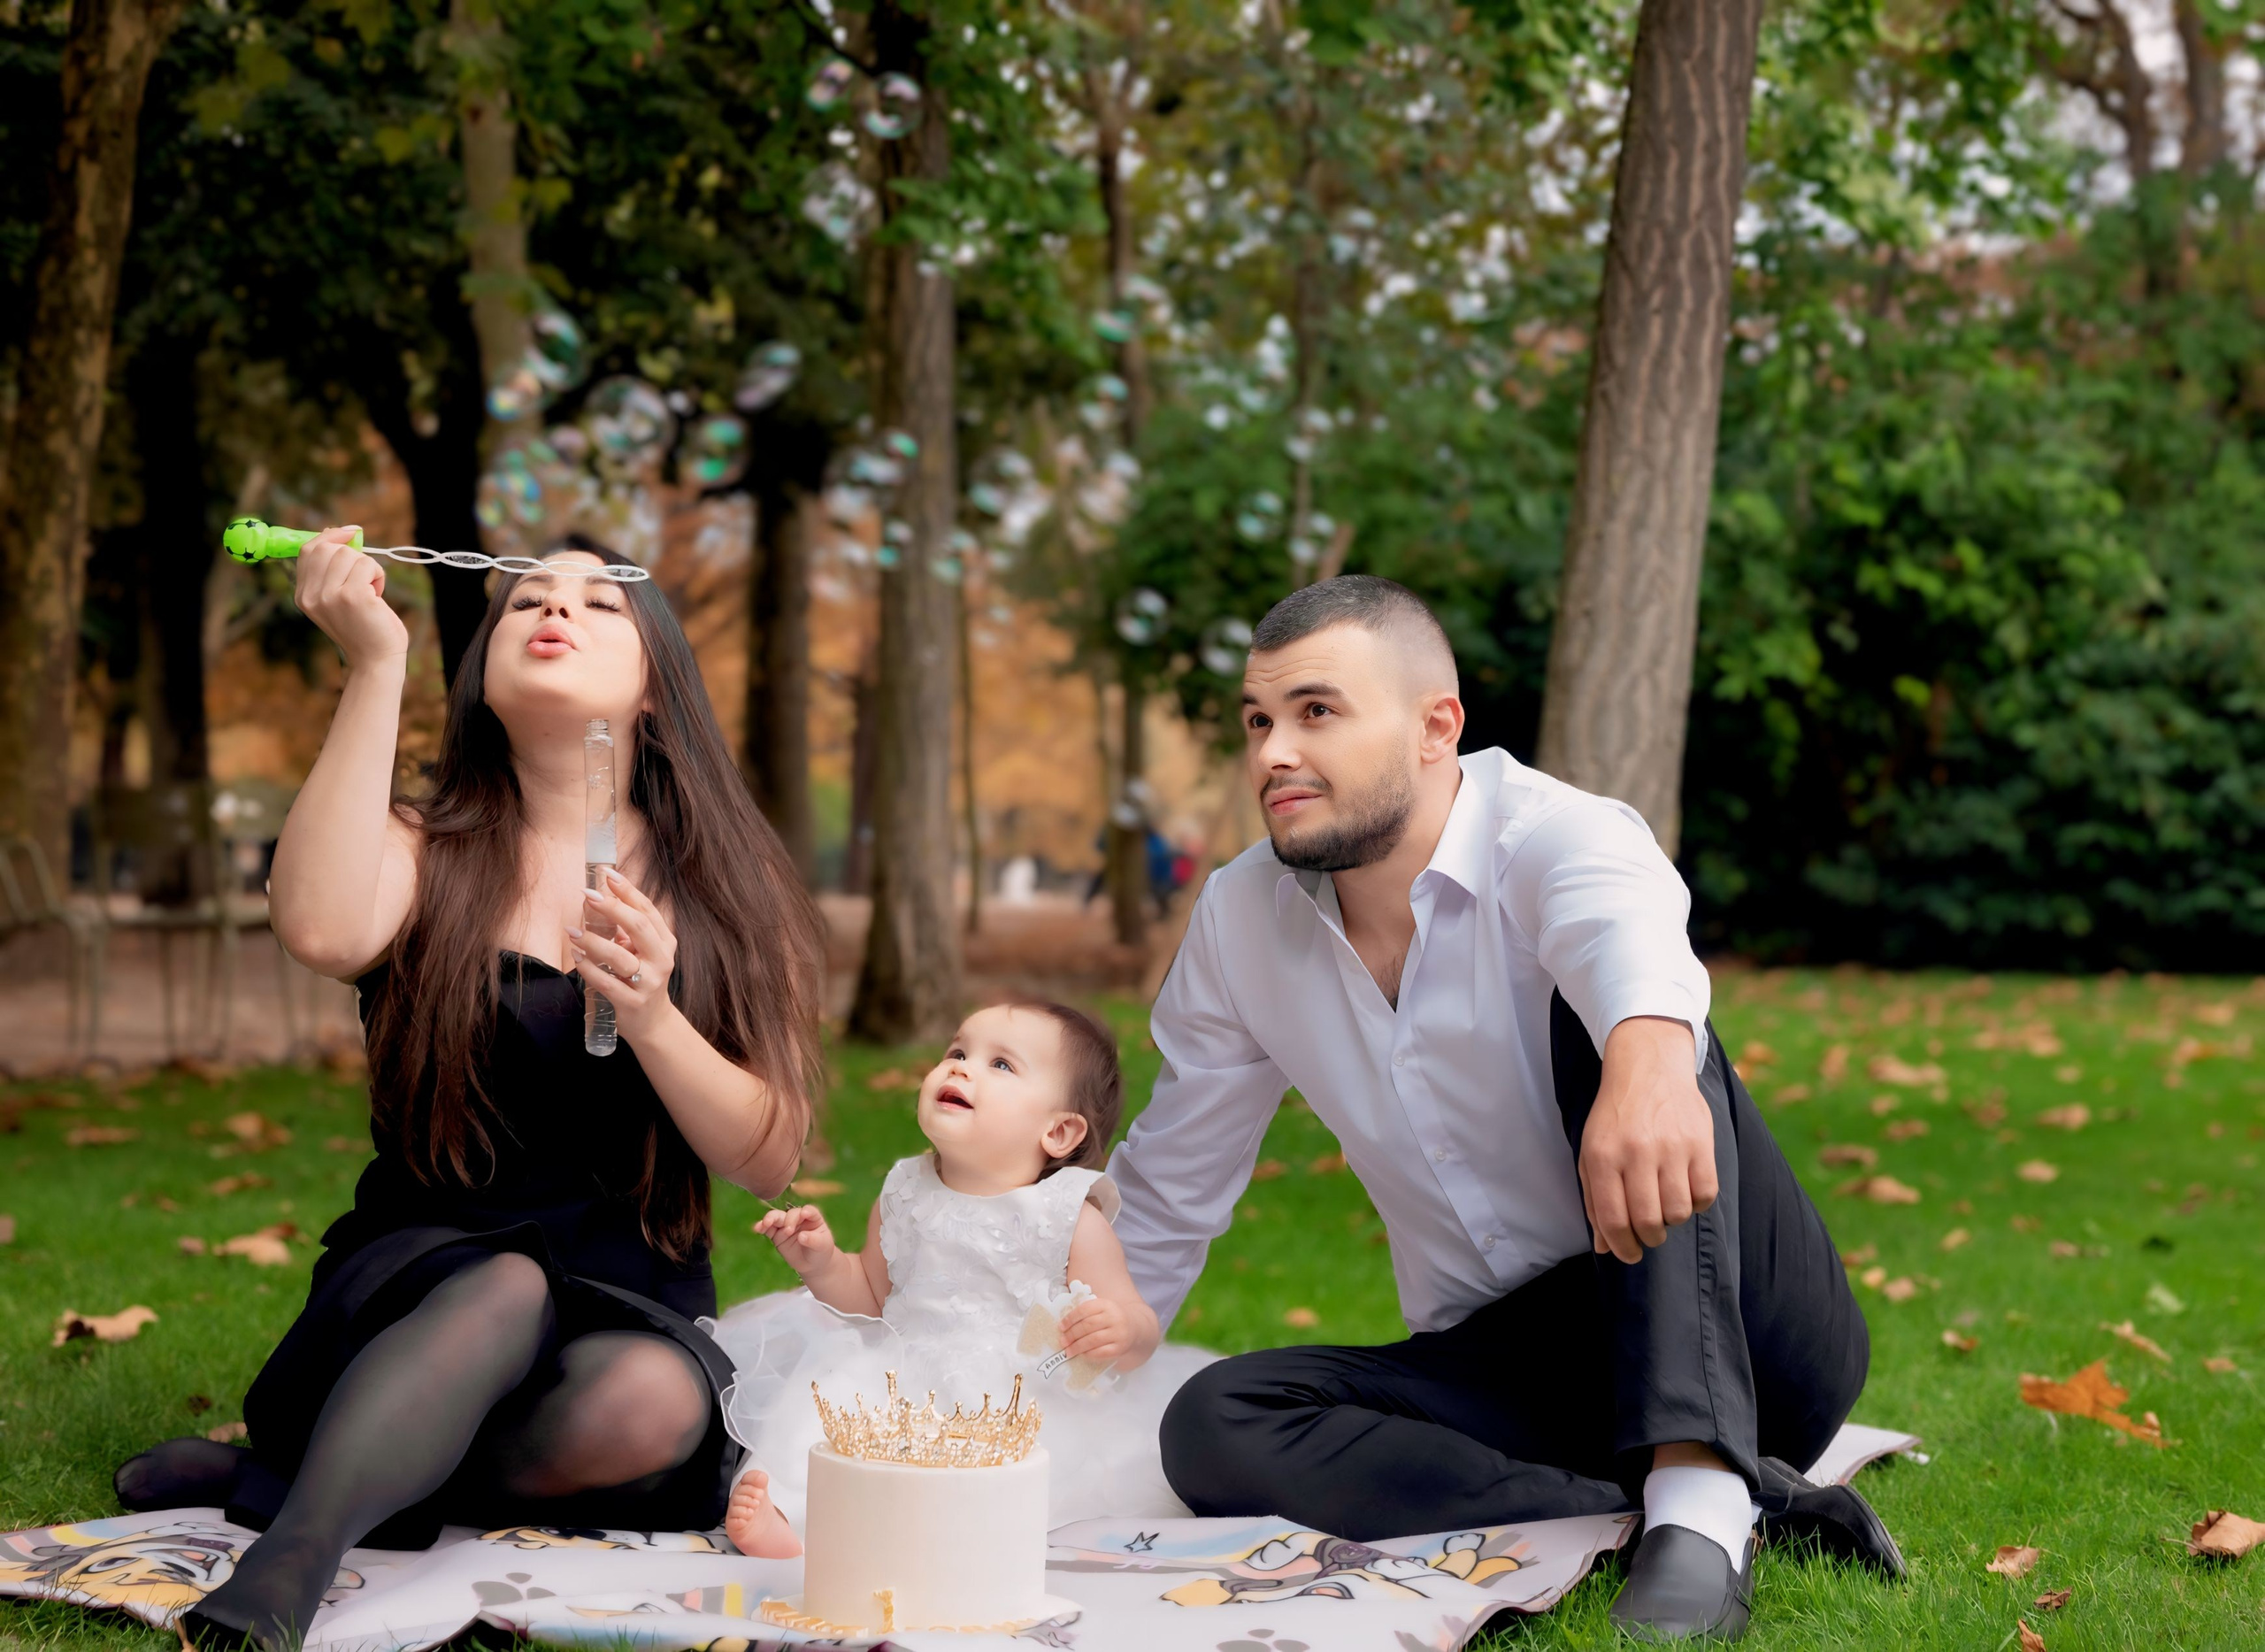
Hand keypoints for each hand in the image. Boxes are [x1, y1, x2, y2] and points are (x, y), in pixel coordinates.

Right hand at [292, 525, 407, 667]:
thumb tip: (333, 531)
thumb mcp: (337, 597)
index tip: (351, 533)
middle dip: (353, 554)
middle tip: (365, 575)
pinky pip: (368, 565)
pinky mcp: (352, 596)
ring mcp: (329, 596)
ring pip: (350, 555)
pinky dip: (379, 575)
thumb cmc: (364, 626)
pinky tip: (378, 595)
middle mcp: (311, 596)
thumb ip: (331, 570)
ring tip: (371, 590)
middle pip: (327, 548)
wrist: (376, 659)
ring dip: (369, 567)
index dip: (329, 536)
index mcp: (303, 595)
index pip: (308, 551)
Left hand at [570, 866, 678, 1041]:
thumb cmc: (642, 979)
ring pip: (619, 956)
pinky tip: (577, 957)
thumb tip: (595, 900)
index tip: (606, 873)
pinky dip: (588, 968)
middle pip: (638, 926)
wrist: (652, 1022)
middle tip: (588, 896)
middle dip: (611, 908)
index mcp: (665, 941)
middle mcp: (661, 959)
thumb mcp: (642, 952)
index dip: (627, 890)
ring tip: (572, 931)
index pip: (647, 909)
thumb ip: (625, 929)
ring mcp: (648, 983)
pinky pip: (606, 982)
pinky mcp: (632, 1002)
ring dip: (592, 941)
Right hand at [756, 1203, 837, 1274]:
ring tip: (765, 1224)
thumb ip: (813, 1240)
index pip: (809, 1211)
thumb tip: (801, 1236)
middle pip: (791, 1213)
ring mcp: (786, 1225)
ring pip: (777, 1218)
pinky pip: (768, 1229)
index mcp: (813, 1218)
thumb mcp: (822, 1245)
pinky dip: (762, 1227)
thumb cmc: (820, 1251)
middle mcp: (798, 1218)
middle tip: (788, 1230)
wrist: (812, 1264)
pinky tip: (757, 1228)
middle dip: (787, 1219)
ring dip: (770, 1218)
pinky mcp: (777, 1235)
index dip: (806, 1211)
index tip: (804, 1214)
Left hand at [1058, 1294, 1135, 1365]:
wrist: (1136, 1328)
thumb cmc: (1112, 1319)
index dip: (1070, 1318)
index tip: (1061, 1327)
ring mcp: (1118, 1333)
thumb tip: (1063, 1326)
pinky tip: (1082, 1354)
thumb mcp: (1103, 1309)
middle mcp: (1114, 1317)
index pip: (1085, 1309)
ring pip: (1093, 1340)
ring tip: (1068, 1350)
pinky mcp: (1120, 1348)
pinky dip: (1088, 1354)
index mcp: (1106, 1304)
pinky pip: (1101, 1352)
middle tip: (1062, 1341)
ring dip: (1077, 1346)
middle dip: (1072, 1334)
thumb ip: (1087, 1313)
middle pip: (1087, 1325)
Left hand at [1578, 1016, 1717, 1264]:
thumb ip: (1595, 1200)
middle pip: (1648, 1221)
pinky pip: (1705, 1195)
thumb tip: (1605, 1247)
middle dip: (1649, 1238)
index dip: (1622, 1247)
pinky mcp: (1701, 1143)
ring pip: (1679, 1212)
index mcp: (1604, 1156)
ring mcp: (1672, 1147)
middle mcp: (1637, 1152)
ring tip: (1665, 1204)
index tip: (1629, 1254)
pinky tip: (1685, 1188)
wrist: (1649, 1068)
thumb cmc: (1617, 1117)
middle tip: (1649, 1234)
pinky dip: (1696, 1202)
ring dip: (1672, 1219)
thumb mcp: (1593, 1152)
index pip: (1613, 1219)